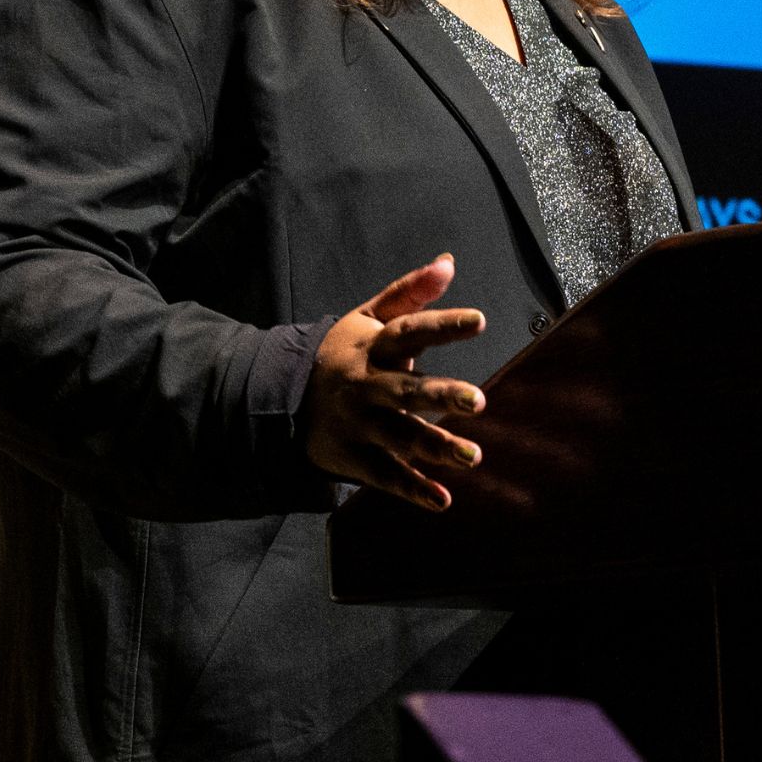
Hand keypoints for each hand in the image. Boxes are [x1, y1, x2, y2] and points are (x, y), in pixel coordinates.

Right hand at [303, 254, 489, 509]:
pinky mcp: (352, 457)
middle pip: (406, 390)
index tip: (480, 320)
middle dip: (441, 395)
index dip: (443, 325)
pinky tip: (442, 500)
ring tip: (473, 456)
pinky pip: (385, 475)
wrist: (281, 395)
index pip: (410, 331)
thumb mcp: (367, 317)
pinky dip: (412, 489)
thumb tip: (449, 261)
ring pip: (400, 436)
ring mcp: (358, 423)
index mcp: (372, 347)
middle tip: (479, 401)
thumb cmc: (343, 353)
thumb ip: (409, 293)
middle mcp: (366, 385)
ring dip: (436, 446)